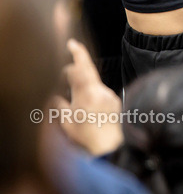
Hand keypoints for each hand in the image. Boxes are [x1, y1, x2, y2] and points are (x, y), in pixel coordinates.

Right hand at [51, 39, 123, 155]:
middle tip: (72, 48)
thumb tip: (56, 96)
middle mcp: (101, 91)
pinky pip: (100, 93)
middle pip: (89, 71)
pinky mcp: (115, 102)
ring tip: (72, 94)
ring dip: (83, 84)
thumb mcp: (66, 123)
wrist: (111, 148)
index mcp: (87, 94)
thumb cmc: (87, 139)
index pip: (81, 68)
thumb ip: (60, 106)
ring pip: (94, 84)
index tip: (72, 44)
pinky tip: (86, 105)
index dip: (76, 55)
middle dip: (80, 59)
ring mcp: (110, 96)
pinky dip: (91, 93)